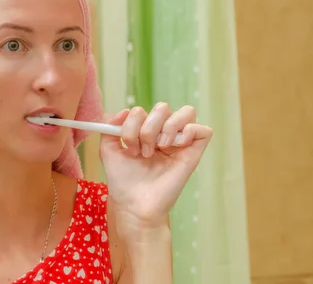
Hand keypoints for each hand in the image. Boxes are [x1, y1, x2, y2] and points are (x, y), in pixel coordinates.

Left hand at [99, 103, 212, 232]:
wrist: (134, 204)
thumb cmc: (123, 181)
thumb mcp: (109, 150)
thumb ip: (110, 127)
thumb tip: (124, 111)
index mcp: (145, 132)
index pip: (143, 110)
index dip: (132, 122)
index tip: (128, 144)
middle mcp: (164, 135)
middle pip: (163, 108)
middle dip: (148, 126)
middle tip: (143, 150)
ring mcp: (180, 144)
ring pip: (186, 112)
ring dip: (167, 127)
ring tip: (159, 148)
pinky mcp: (193, 154)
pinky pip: (203, 130)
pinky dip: (189, 131)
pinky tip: (174, 146)